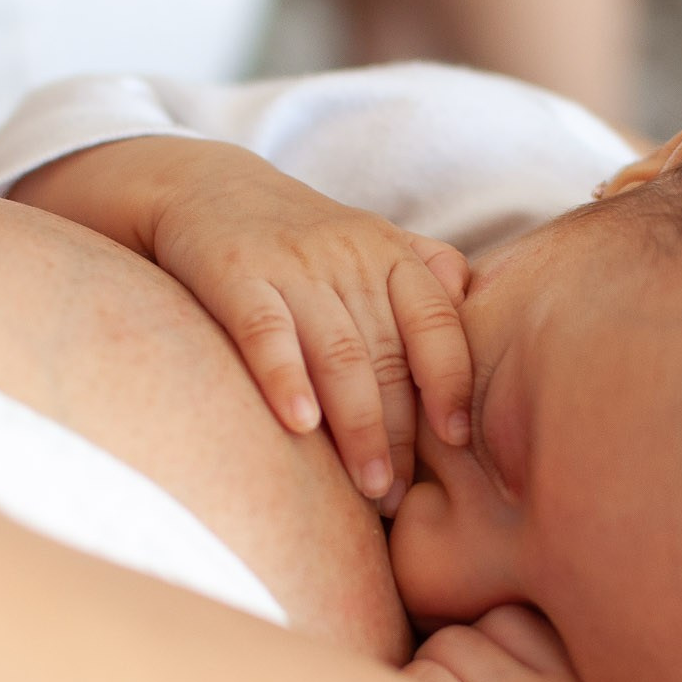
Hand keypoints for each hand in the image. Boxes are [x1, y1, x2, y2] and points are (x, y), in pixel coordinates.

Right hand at [150, 144, 473, 508]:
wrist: (202, 185)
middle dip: (400, 434)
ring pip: (338, 354)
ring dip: (358, 427)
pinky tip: (300, 425)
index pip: (437, 322)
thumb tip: (479, 313)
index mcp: (390, 252)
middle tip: (400, 496)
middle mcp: (348, 254)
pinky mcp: (234, 272)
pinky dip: (285, 378)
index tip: (457, 442)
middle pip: (388, 355)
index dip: (451, 383)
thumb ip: (427, 273)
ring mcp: (291, 263)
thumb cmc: (299, 237)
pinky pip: (266, 331)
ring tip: (369, 488)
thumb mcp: (370, 240)